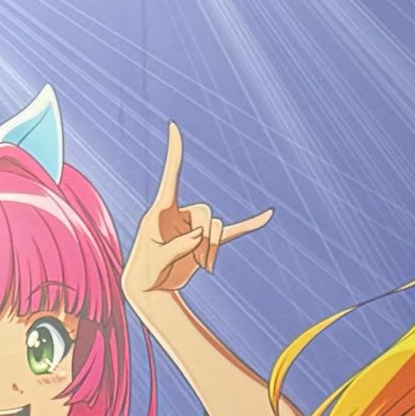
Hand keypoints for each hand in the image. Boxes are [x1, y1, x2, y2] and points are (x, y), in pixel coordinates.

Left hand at [120, 120, 271, 312]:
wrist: (152, 289)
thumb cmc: (147, 272)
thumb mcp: (158, 259)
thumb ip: (178, 247)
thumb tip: (200, 236)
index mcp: (163, 210)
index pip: (171, 176)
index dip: (174, 152)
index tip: (173, 127)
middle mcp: (180, 214)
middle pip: (206, 213)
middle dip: (206, 237)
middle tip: (196, 259)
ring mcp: (195, 228)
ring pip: (216, 228)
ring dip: (212, 250)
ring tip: (203, 268)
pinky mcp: (205, 243)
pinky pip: (231, 232)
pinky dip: (248, 225)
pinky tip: (267, 216)